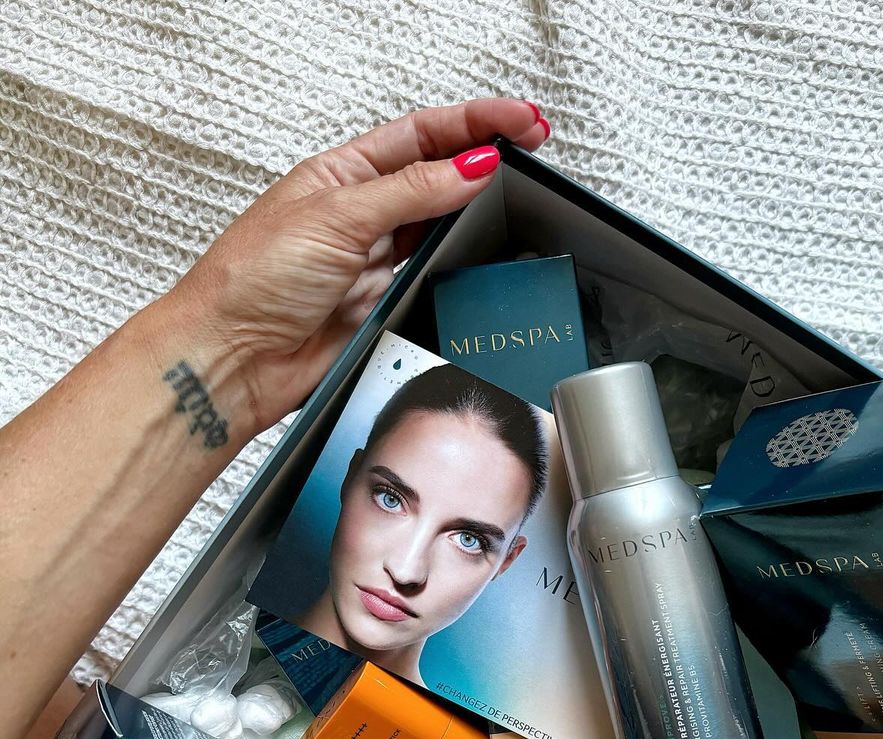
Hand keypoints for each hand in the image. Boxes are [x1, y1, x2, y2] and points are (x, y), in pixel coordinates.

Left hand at [160, 98, 550, 434]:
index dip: (475, 122)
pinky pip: (435, 280)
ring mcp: (375, 262)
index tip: (521, 120)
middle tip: (534, 149)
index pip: (422, 135)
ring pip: (443, 228)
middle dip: (488, 160)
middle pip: (439, 176)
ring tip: (518, 198)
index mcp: (342, 174)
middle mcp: (361, 214)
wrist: (233, 359)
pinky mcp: (384, 306)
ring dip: (479, 213)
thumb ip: (410, 191)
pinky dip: (462, 268)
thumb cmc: (252, 281)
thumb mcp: (336, 216)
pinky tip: (484, 259)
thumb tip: (471, 165)